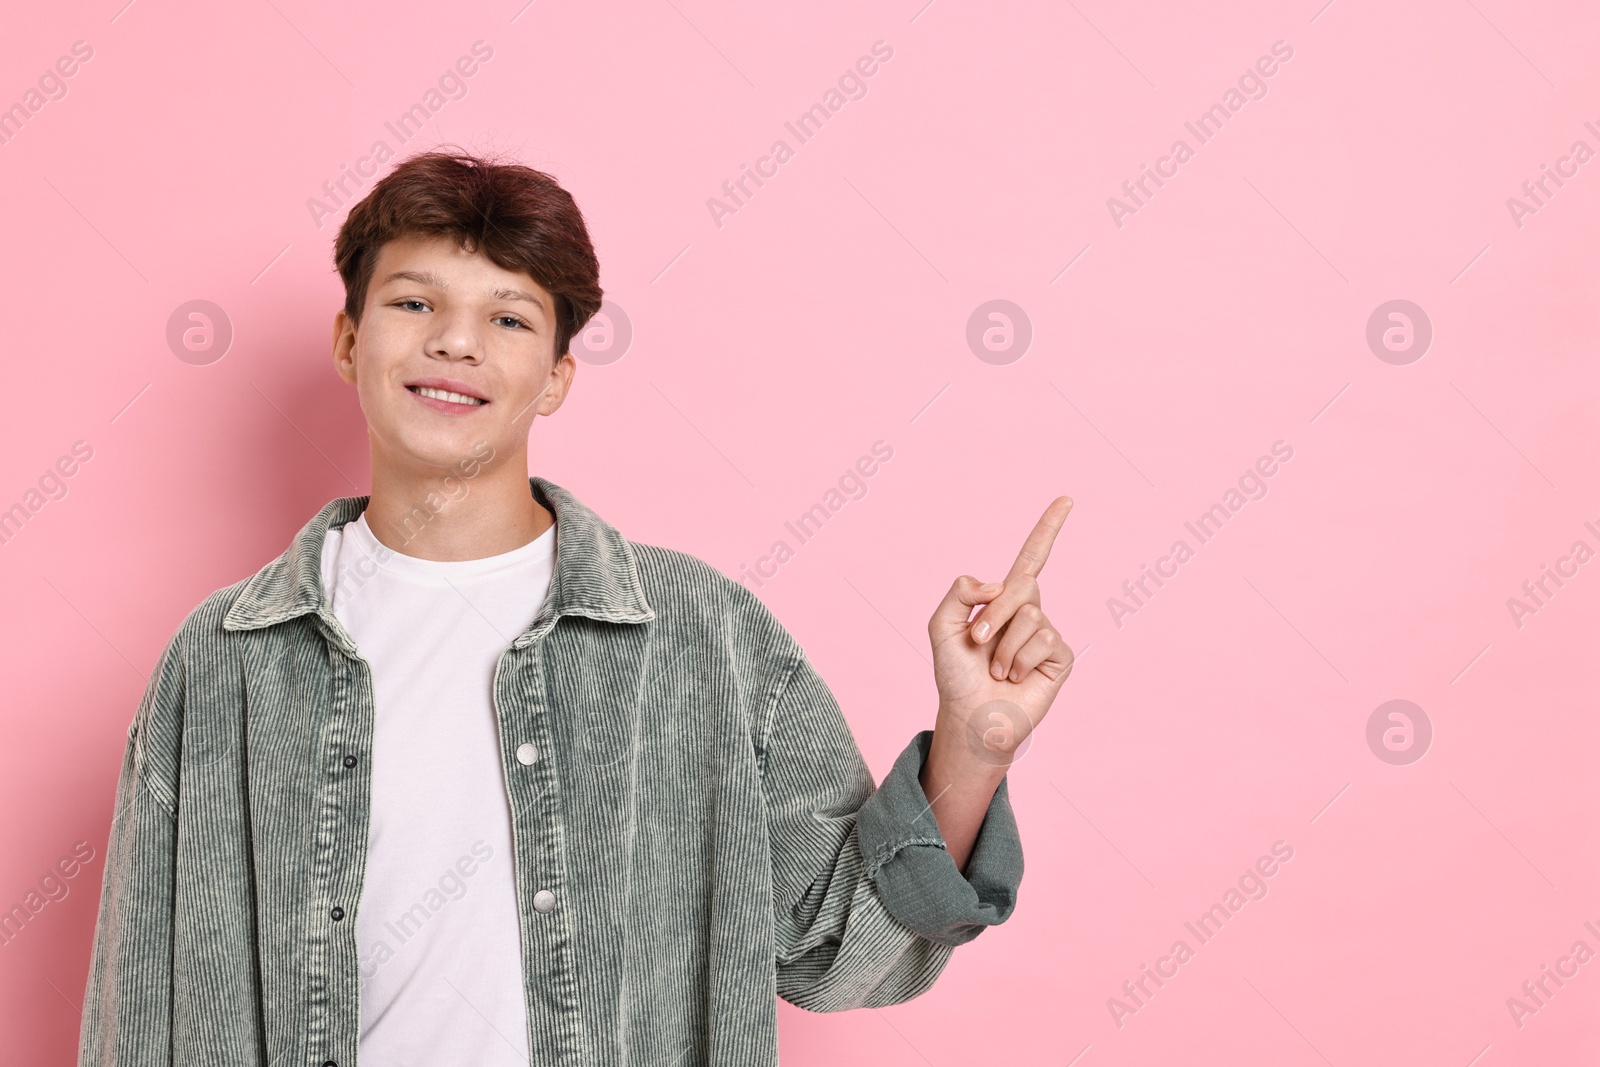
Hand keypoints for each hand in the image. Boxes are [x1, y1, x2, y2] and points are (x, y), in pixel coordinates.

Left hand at [927, 496, 1074, 761]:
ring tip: (996, 668)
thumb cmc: (956, 674)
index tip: (1067, 499)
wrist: (970, 716)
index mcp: (1004, 600)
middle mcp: (1030, 612)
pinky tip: (1015, 677)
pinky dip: (1019, 660)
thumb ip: (960, 593)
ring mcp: (1047, 634)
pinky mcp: (1060, 658)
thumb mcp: (942, 626)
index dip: (1048, 528)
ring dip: (1003, 645)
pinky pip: (1044, 641)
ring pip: (1031, 615)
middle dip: (994, 614)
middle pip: (1021, 585)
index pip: (1031, 558)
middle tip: (978, 642)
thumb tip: (1000, 585)